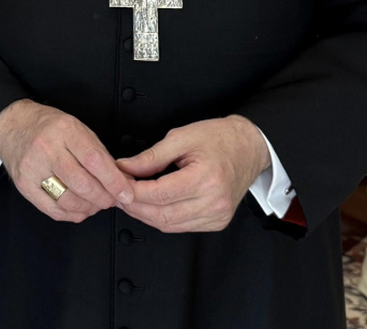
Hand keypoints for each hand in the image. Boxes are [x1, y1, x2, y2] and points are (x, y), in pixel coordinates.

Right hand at [0, 99, 136, 222]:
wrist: (12, 126)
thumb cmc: (47, 126)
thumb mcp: (77, 128)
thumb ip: (97, 153)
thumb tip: (120, 180)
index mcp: (65, 131)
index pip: (95, 161)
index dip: (114, 182)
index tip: (126, 193)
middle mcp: (47, 149)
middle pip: (83, 184)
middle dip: (104, 198)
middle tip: (113, 199)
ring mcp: (33, 169)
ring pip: (69, 200)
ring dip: (89, 208)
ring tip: (96, 203)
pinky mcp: (24, 186)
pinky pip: (52, 210)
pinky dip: (71, 214)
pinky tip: (79, 209)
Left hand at [115, 115, 271, 233]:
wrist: (249, 147)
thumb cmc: (219, 139)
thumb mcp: (181, 138)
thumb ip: (151, 157)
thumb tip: (125, 168)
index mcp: (206, 179)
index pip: (159, 194)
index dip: (133, 191)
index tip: (117, 183)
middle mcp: (215, 202)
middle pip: (162, 214)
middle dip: (134, 206)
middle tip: (117, 193)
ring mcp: (218, 216)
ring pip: (169, 225)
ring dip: (145, 215)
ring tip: (130, 199)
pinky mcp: (217, 222)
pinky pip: (181, 227)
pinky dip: (162, 219)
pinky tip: (151, 207)